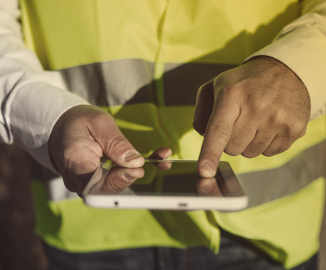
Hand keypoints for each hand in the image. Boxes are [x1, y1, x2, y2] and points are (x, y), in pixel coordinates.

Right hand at [49, 105, 143, 192]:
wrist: (61, 129)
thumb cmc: (80, 123)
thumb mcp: (100, 122)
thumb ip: (117, 142)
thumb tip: (136, 162)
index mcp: (74, 159)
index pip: (94, 184)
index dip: (118, 181)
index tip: (137, 170)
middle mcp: (73, 178)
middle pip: (103, 191)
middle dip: (124, 179)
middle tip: (137, 165)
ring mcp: (79, 185)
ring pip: (106, 192)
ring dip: (122, 179)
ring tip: (128, 162)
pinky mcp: (86, 187)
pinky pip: (105, 189)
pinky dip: (118, 179)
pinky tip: (122, 166)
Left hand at [193, 56, 310, 176]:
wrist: (287, 72)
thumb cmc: (245, 83)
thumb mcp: (216, 85)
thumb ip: (202, 110)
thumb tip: (202, 134)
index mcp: (233, 94)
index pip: (219, 129)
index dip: (210, 152)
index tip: (205, 171)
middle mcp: (257, 106)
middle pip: (232, 148)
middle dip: (230, 140)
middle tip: (239, 120)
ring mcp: (278, 119)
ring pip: (249, 153)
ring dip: (248, 142)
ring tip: (255, 120)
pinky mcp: (294, 129)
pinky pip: (268, 153)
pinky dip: (265, 143)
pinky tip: (269, 124)